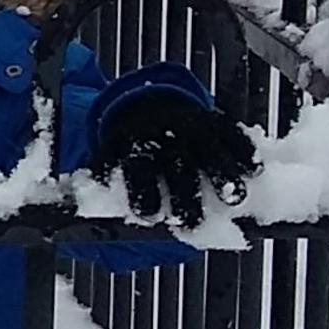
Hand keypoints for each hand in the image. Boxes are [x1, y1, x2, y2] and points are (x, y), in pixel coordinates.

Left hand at [89, 84, 260, 221]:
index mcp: (132, 145)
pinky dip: (244, 152)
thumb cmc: (129, 149)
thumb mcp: (108, 160)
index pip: (137, 167)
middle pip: (178, 167)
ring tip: (233, 200)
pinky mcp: (217, 123)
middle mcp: (164, 136)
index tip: (149, 214)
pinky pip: (234, 135)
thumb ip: (101, 189)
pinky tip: (254, 172)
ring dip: (222, 176)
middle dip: (185, 196)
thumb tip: (74, 225)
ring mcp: (193, 128)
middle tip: (190, 224)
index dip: (143, 190)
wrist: (149, 104)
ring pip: (210, 152)